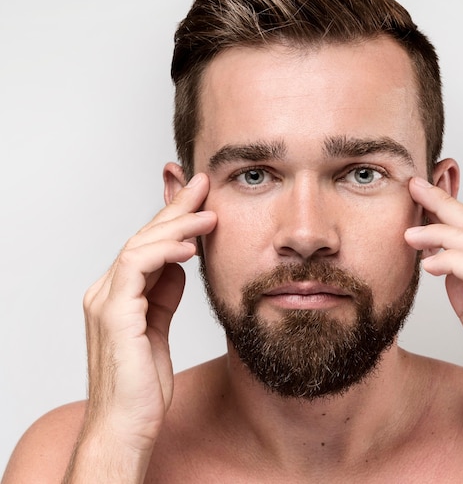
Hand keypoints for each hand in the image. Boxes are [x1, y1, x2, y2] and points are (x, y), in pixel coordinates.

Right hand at [68, 173, 215, 480]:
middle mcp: (107, 291)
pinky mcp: (114, 314)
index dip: (172, 216)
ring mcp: (106, 300)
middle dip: (175, 207)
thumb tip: (180, 260)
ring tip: (209, 215)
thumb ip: (163, 292)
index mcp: (119, 293)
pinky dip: (164, 252)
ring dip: (176, 225)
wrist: (127, 425)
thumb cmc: (143, 383)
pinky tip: (190, 248)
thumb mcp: (159, 326)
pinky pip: (136, 268)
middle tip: (203, 184)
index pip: (147, 243)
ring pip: (139, 245)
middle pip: (143, 236)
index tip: (198, 194)